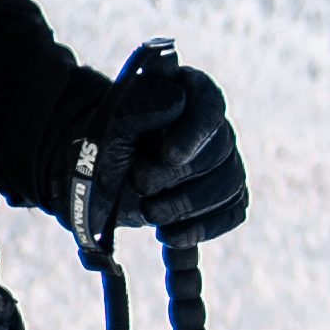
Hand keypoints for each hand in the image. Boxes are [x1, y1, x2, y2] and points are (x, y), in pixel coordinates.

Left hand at [67, 44, 247, 251]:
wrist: (98, 179)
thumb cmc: (105, 142)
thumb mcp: (112, 120)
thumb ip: (141, 103)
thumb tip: (176, 97)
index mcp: (191, 93)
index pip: (209, 106)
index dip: (194, 132)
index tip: (170, 155)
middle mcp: (215, 127)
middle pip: (218, 152)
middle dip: (175, 176)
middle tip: (138, 183)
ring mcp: (224, 163)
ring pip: (228, 186)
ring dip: (184, 205)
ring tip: (147, 211)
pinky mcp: (225, 198)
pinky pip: (231, 214)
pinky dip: (201, 229)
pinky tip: (168, 236)